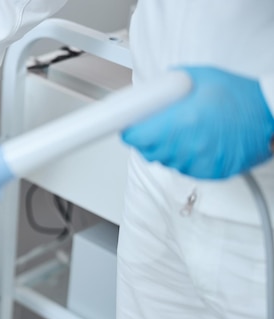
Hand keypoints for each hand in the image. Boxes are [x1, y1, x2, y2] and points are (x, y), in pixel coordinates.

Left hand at [122, 67, 273, 178]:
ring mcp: (198, 162)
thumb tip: (146, 94)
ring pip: (165, 160)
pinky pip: (183, 168)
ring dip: (166, 148)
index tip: (128, 126)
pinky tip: (197, 141)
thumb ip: (167, 85)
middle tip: (157, 125)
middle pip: (147, 151)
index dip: (130, 130)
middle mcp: (187, 145)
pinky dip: (184, 157)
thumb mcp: (198, 77)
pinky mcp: (209, 172)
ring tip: (185, 130)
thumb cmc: (238, 95)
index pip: (136, 136)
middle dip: (147, 138)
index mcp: (180, 122)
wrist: (271, 115)